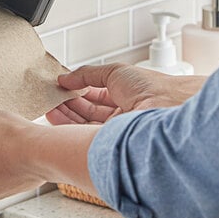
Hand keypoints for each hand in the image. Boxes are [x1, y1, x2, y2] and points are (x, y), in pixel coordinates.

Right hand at [46, 63, 205, 124]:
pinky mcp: (112, 145)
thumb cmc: (153, 88)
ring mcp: (117, 132)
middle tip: (50, 99)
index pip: (94, 95)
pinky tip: (58, 119)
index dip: (76, 91)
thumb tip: (65, 77)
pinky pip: (86, 136)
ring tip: (49, 107)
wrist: (169, 108)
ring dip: (65, 116)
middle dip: (67, 105)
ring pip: (85, 125)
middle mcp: (120, 116)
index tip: (60, 87)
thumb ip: (87, 74)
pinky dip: (70, 128)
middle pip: (87, 112)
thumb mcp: (114, 72)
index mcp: (124, 97)